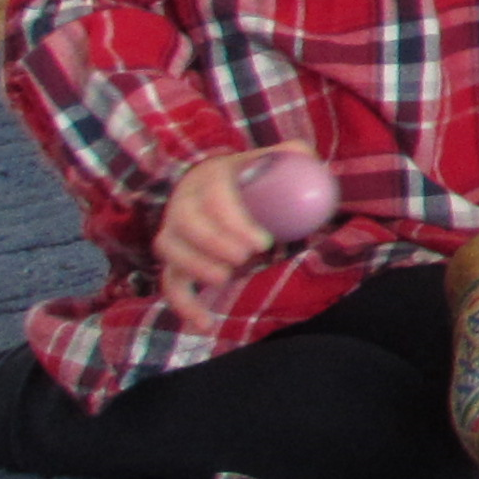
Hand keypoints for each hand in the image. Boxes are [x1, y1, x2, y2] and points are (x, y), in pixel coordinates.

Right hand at [155, 141, 310, 329]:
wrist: (223, 186)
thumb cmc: (255, 177)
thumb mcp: (274, 159)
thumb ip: (294, 155)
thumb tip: (310, 161)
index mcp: (212, 175)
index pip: (214, 196)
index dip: (234, 222)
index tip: (262, 243)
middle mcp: (184, 200)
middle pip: (186, 222)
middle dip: (215, 244)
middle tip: (247, 259)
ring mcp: (174, 229)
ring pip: (169, 248)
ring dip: (194, 266)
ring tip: (225, 279)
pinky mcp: (174, 258)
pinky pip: (168, 282)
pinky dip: (183, 305)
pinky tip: (204, 323)